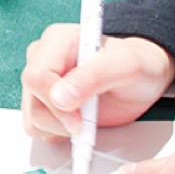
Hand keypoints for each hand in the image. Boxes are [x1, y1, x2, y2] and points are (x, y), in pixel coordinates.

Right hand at [21, 24, 174, 141]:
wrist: (142, 78)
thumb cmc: (137, 65)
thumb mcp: (126, 66)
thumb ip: (93, 77)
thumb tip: (58, 97)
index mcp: (58, 40)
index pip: (36, 77)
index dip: (55, 104)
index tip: (79, 121)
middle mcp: (43, 58)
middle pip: (33, 99)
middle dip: (61, 120)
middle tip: (88, 122)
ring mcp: (41, 82)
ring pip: (32, 117)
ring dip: (61, 128)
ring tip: (89, 117)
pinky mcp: (43, 102)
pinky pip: (37, 127)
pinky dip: (58, 133)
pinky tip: (80, 123)